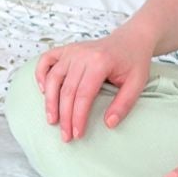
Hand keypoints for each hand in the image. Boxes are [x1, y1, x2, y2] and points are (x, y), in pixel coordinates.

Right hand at [34, 26, 155, 140]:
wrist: (131, 39)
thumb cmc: (133, 62)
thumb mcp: (137, 83)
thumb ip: (124, 104)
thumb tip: (109, 124)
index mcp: (100, 62)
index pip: (83, 95)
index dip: (78, 117)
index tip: (77, 134)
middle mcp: (82, 54)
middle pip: (67, 90)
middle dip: (65, 116)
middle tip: (65, 136)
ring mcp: (72, 50)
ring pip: (53, 78)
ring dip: (50, 101)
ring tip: (52, 120)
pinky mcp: (66, 49)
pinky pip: (46, 60)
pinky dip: (40, 74)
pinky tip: (43, 91)